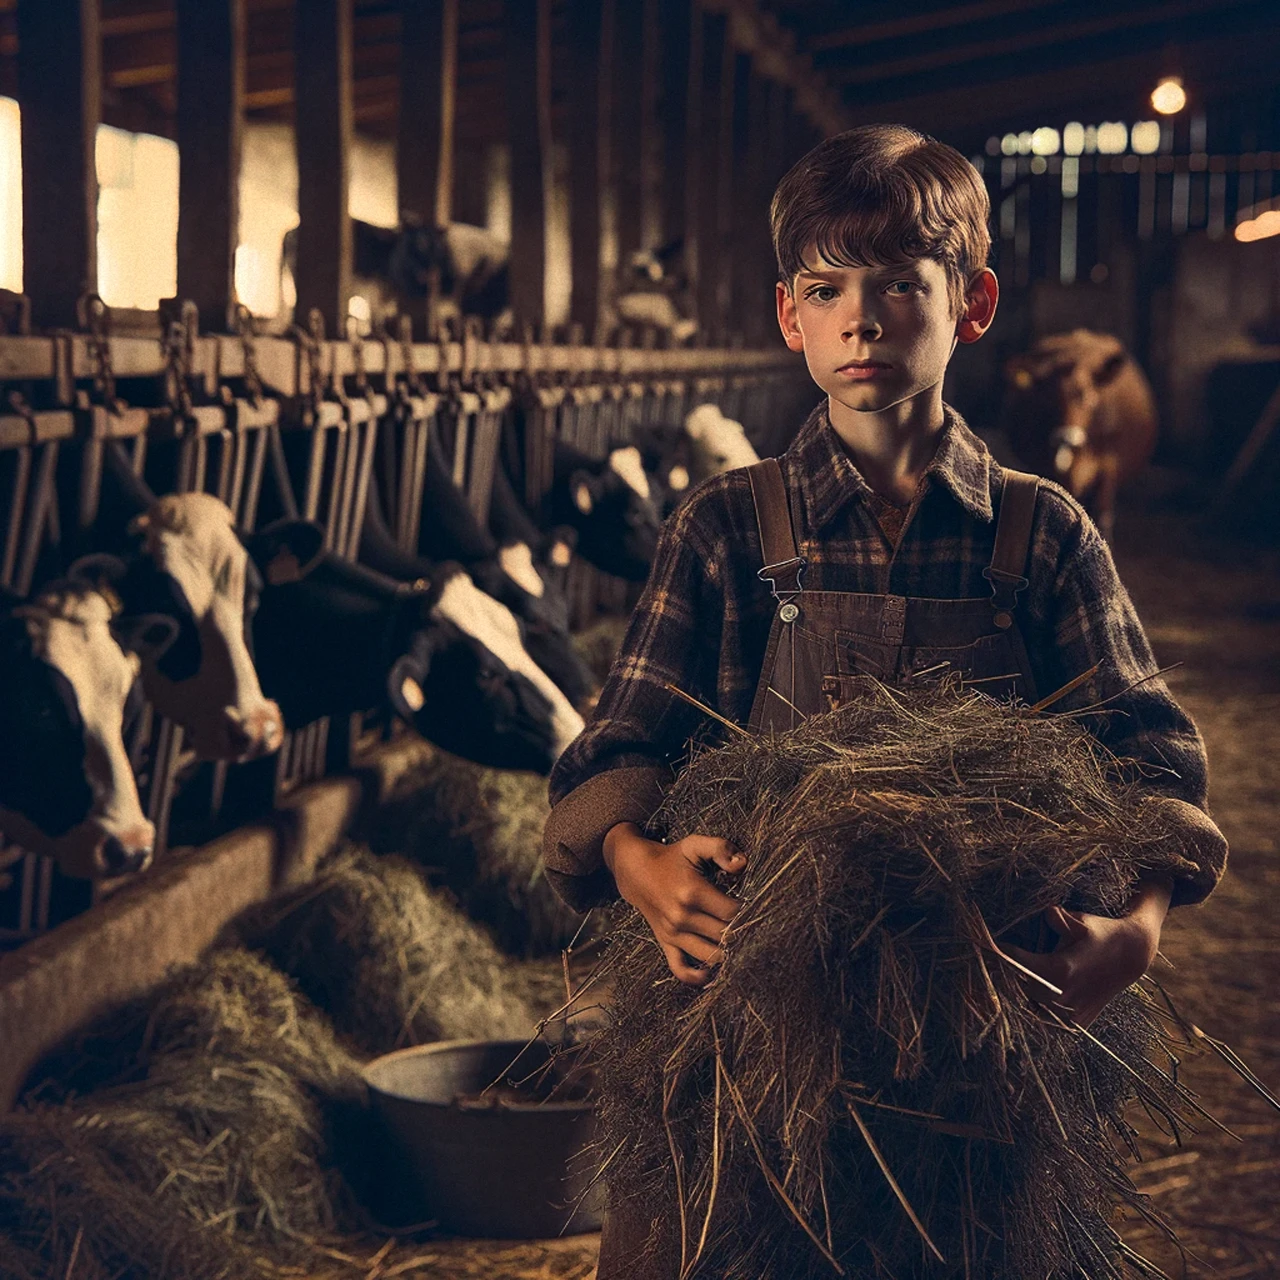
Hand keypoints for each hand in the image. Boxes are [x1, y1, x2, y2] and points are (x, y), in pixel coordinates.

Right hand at [603, 821, 745, 985]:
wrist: (636, 871)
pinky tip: (710, 973)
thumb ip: (720, 848)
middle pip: (724, 936)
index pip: (732, 912)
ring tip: (739, 942)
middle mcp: (682, 916)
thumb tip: (742, 864)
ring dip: (728, 953)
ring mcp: (673, 933)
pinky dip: (696, 976)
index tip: (756, 906)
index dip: (748, 911)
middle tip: (753, 925)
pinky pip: (680, 969)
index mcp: (692, 891)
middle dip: (742, 932)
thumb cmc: (672, 858)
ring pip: (710, 955)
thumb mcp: (694, 845)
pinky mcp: (666, 943)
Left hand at [1005, 877, 1171, 1025]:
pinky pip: (1046, 1020)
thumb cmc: (1100, 934)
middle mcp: (1064, 996)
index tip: (993, 945)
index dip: (1002, 953)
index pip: (1016, 964)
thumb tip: (1048, 912)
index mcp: (1061, 970)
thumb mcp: (1080, 921)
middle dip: (1008, 974)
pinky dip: (1037, 1008)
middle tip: (998, 962)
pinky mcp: (1077, 1024)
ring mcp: (1071, 1014)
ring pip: (1030, 1007)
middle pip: (1019, 988)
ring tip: (1016, 976)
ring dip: (1021, 993)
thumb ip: (1059, 918)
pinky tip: (1034, 992)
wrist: (1129, 956)